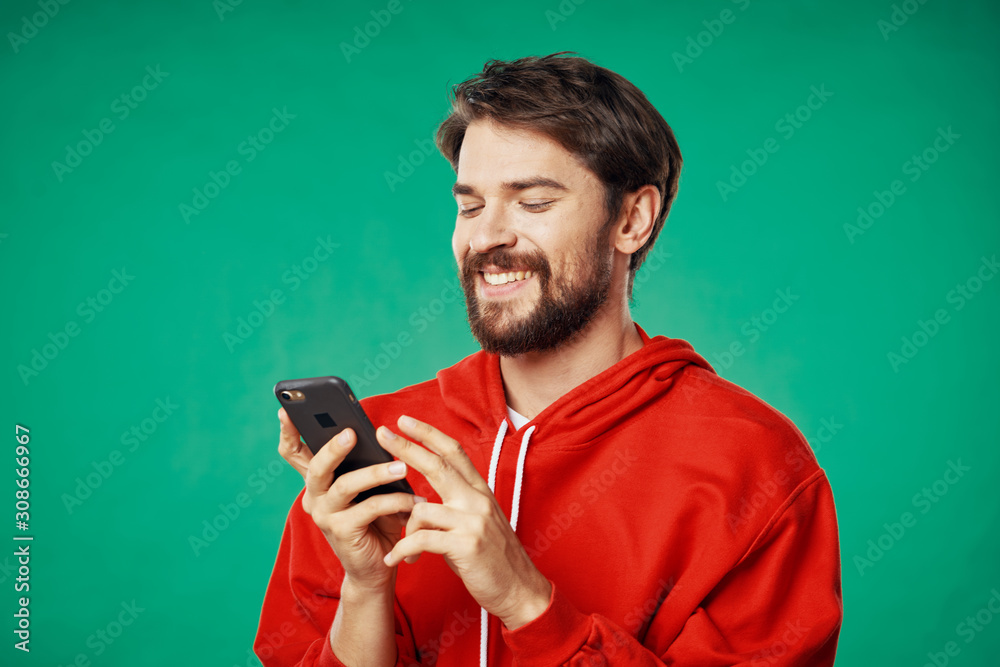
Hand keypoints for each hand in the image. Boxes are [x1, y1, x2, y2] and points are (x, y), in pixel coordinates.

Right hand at [277, 408, 425, 591]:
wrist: (378, 566)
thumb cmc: (377, 519)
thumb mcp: (370, 488)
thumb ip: (365, 464)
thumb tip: (378, 434)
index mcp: (319, 481)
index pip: (294, 452)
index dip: (288, 432)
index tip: (288, 411)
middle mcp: (314, 496)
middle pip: (316, 466)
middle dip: (332, 448)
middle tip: (351, 433)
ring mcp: (325, 515)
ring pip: (345, 486)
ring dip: (375, 474)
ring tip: (401, 468)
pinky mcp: (341, 532)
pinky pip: (368, 509)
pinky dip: (393, 501)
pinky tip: (412, 500)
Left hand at [376, 415, 551, 629]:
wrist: (518, 589)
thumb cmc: (491, 557)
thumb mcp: (475, 523)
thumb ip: (452, 507)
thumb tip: (418, 503)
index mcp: (479, 491)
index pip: (453, 452)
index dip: (428, 433)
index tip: (404, 421)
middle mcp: (478, 500)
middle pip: (437, 464)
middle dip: (407, 447)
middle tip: (383, 433)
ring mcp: (473, 521)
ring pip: (421, 509)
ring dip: (404, 530)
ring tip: (401, 550)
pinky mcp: (466, 545)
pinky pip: (421, 540)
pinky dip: (402, 550)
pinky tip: (395, 561)